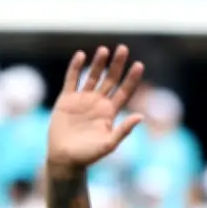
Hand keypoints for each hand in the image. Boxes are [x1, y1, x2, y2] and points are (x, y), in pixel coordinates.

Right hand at [47, 45, 144, 172]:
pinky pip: (72, 80)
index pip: (124, 91)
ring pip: (93, 76)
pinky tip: (81, 55)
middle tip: (123, 48)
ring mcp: (82, 100)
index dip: (132, 78)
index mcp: (111, 112)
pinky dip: (76, 68)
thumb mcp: (109, 143)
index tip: (139, 65)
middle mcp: (98, 103)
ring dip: (99, 63)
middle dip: (117, 65)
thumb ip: (124, 130)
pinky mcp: (66, 100)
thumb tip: (141, 116)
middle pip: (111, 79)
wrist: (65, 159)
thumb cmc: (89, 155)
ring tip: (104, 49)